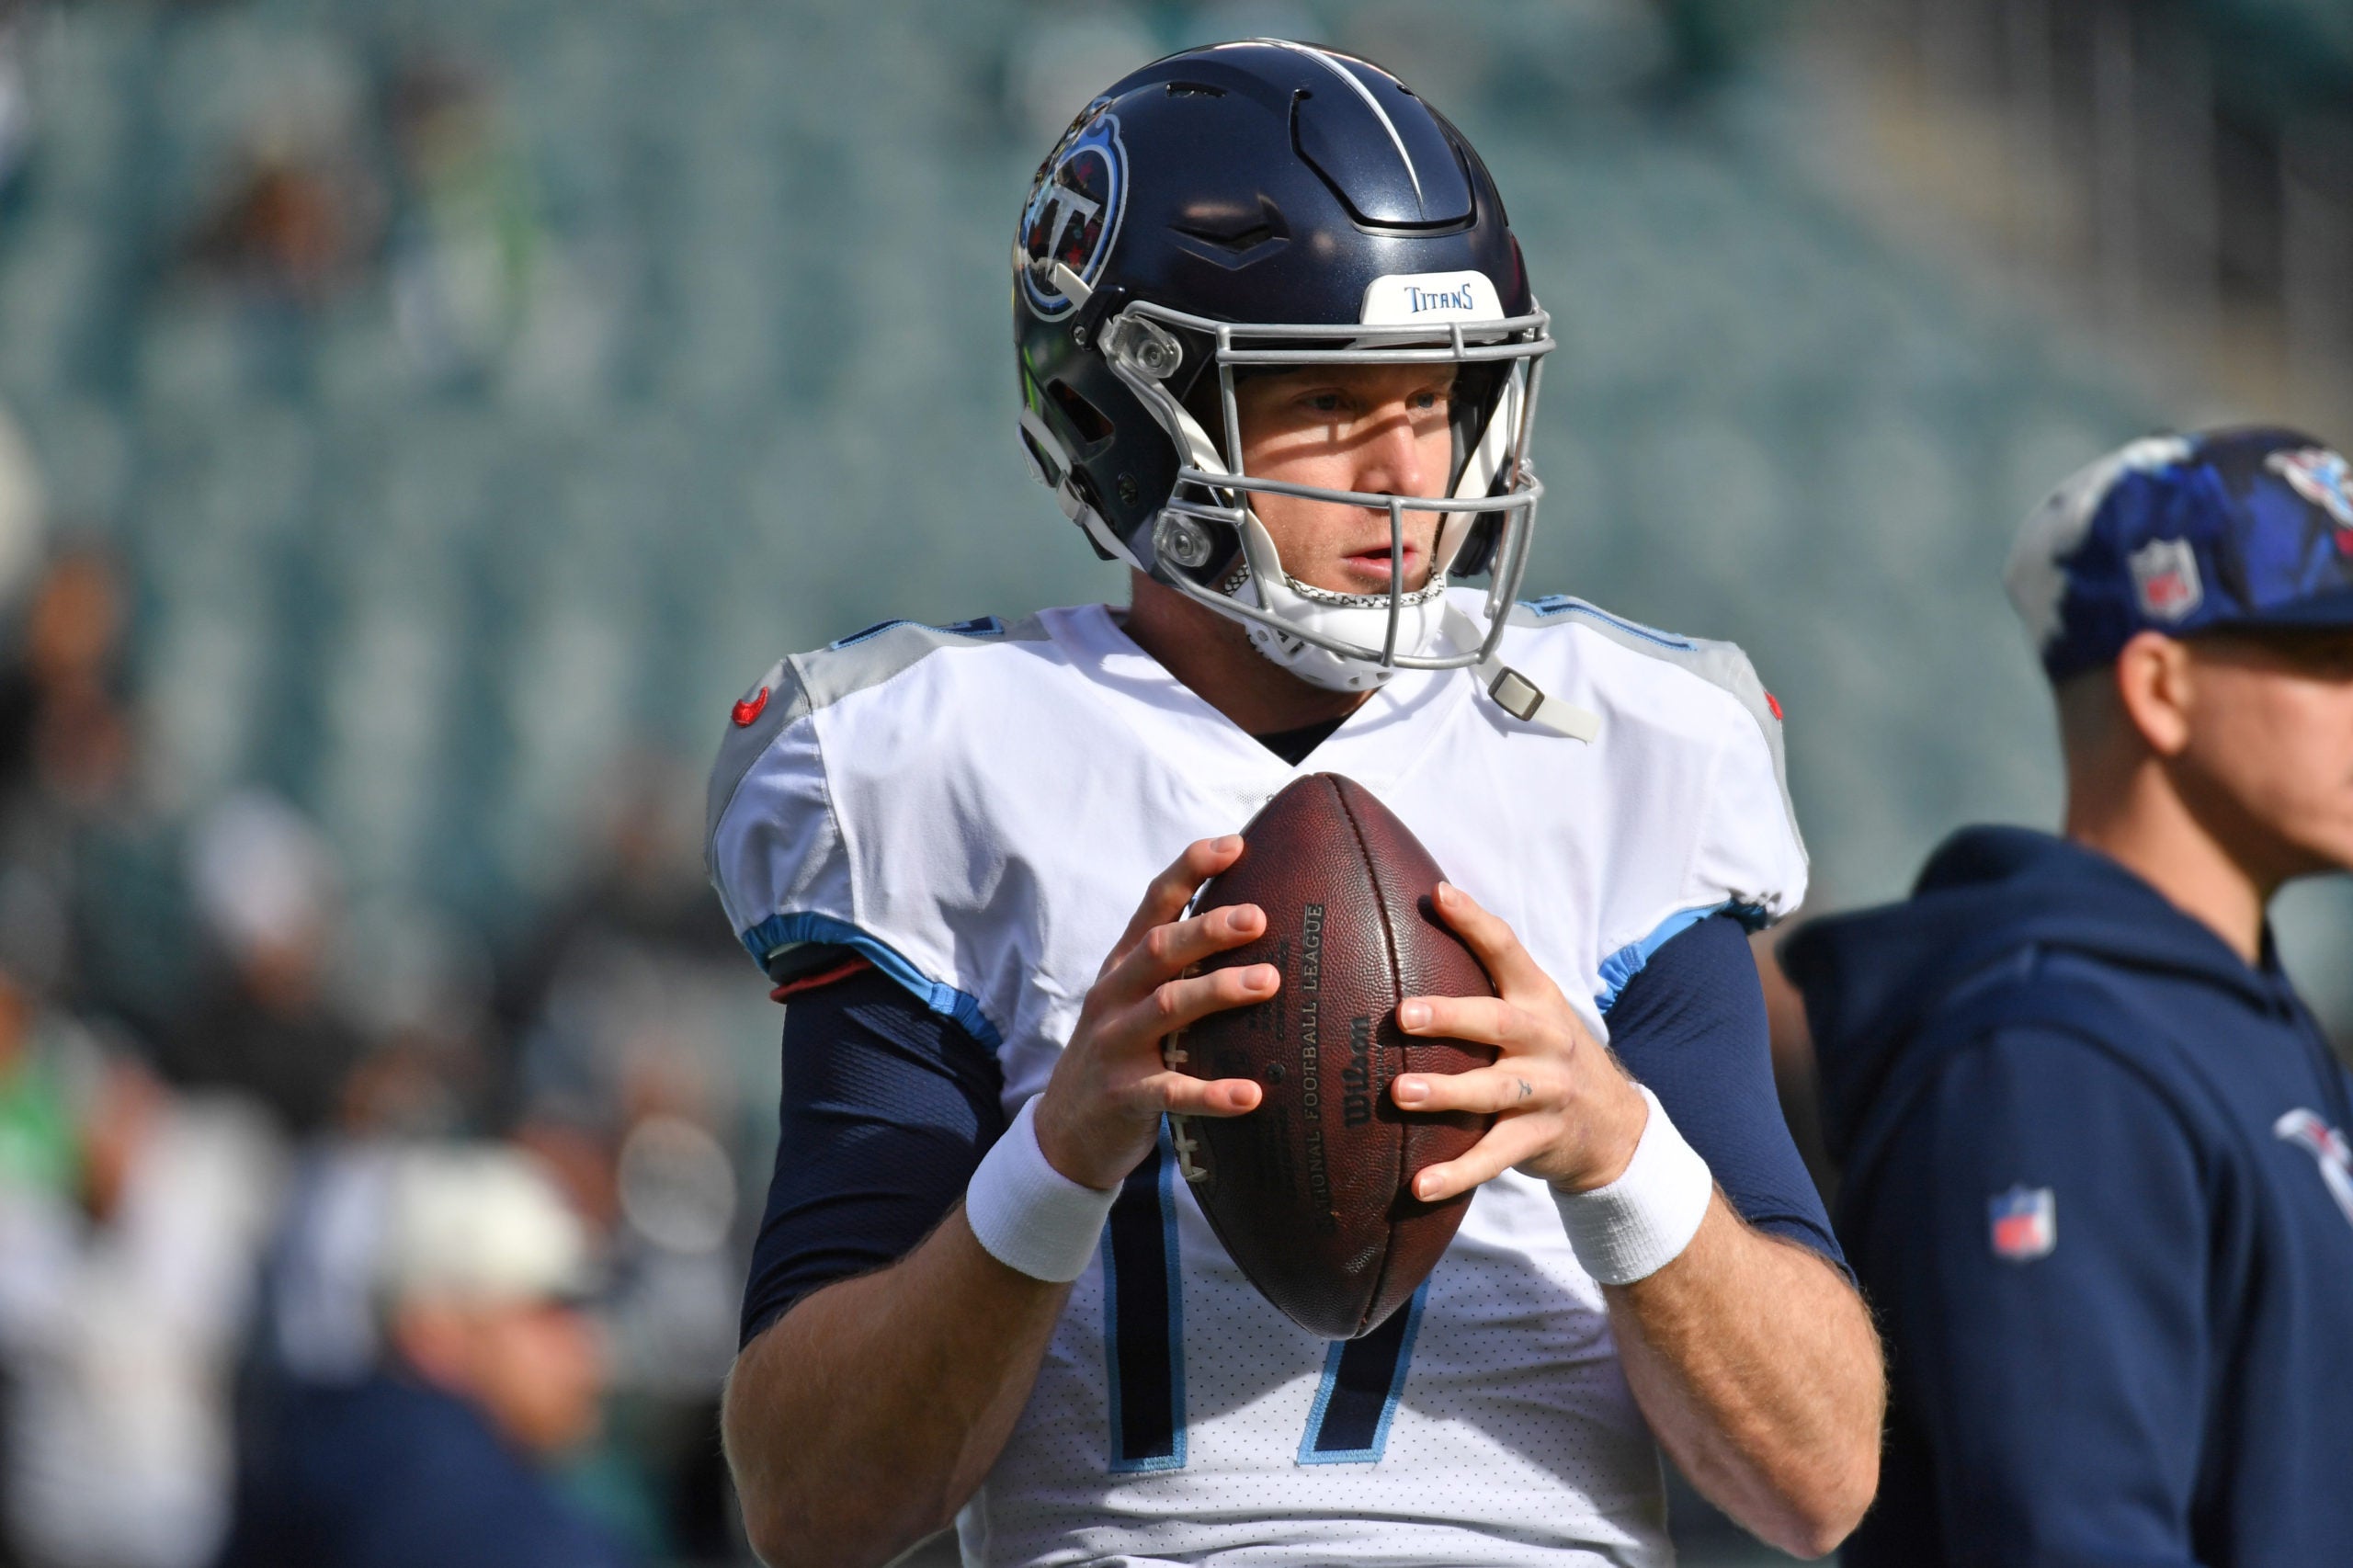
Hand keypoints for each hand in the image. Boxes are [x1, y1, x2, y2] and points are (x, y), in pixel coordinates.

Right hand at [1031, 836, 1274, 1191]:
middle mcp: (1115, 997)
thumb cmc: (1122, 1052)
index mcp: (1122, 966)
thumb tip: (1253, 918)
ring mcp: (1115, 1046)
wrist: (1065, 1130)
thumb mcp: (1134, 1000)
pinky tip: (1252, 1094)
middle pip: (1159, 950)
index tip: (1233, 844)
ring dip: (1218, 991)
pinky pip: (1171, 1092)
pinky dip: (1213, 1093)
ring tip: (1269, 981)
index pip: (1153, 905)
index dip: (1189, 870)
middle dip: (1208, 929)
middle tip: (1259, 917)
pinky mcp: (1124, 1096)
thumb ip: (1176, 966)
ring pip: (1166, 1008)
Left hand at [1390, 881, 1648, 1199]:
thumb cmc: (1549, 1054)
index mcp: (1538, 998)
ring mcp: (1545, 1092)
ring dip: (1446, 1092)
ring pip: (1494, 1091)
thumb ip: (1487, 975)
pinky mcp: (1538, 1140)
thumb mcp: (1534, 1010)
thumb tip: (1423, 911)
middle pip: (1499, 1023)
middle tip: (1403, 1015)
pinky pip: (1494, 1158)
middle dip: (1451, 1017)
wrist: (1617, 1128)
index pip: (1508, 950)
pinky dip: (1456, 1174)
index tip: (1438, 896)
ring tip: (1399, 1092)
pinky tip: (1418, 1186)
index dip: (1475, 922)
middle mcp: (1546, 1041)